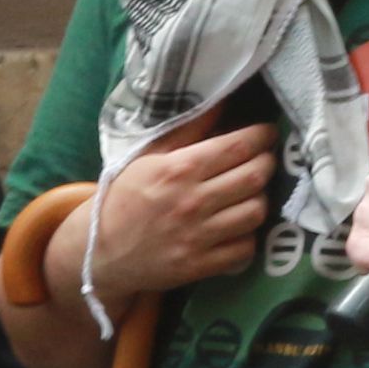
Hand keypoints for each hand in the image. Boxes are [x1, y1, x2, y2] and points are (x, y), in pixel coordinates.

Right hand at [75, 123, 277, 303]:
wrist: (101, 251)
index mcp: (178, 169)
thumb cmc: (127, 197)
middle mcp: (192, 201)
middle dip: (267, 162)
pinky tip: (239, 225)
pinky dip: (249, 235)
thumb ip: (188, 130)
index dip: (261, 136)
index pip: (237, 146)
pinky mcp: (200, 265)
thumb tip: (221, 101)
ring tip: (252, 192)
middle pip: (254, 176)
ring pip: (256, 211)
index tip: (267, 133)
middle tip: (264, 159)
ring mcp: (198, 236)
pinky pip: (245, 247)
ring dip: (261, 198)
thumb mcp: (149, 157)